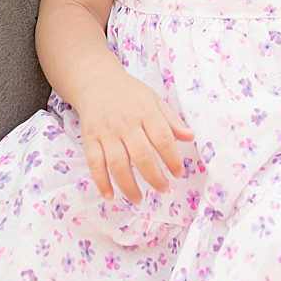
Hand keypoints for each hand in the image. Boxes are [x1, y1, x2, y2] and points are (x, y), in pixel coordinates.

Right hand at [73, 70, 194, 202]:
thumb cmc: (129, 94)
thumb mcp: (154, 99)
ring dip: (129, 186)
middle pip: (142, 155)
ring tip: (138, 199)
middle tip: (163, 189)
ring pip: (118, 164)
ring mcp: (106, 131)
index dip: (172, 159)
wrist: (96, 82)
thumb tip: (191, 137)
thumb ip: (171, 120)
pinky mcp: (89, 138)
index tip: (179, 173)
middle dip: (154, 177)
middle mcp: (126, 122)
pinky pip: (94, 163)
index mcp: (145, 111)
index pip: (162, 139)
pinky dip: (101, 182)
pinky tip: (110, 195)